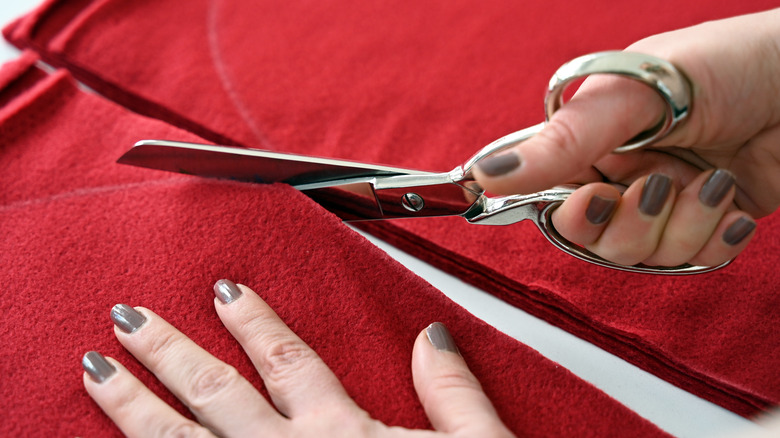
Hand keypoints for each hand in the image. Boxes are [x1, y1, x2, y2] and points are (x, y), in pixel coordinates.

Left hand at [81, 280, 514, 436]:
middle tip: (126, 316)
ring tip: (97, 371)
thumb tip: (430, 336)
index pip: (286, 361)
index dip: (253, 321)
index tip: (223, 291)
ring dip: (134, 407)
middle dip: (167, 352)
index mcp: (341, 435)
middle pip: (216, 394)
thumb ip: (452, 392)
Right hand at [473, 9, 779, 266]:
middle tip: (658, 187)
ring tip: (711, 183)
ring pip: (642, 254)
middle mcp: (621, 172)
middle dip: (629, 225)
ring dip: (681, 227)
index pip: (548, 196)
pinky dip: (715, 238)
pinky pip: (691, 259)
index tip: (595, 199)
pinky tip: (731, 202)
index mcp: (591, 139)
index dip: (567, 212)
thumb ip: (563, 140)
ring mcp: (664, 198)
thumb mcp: (634, 95)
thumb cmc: (730, 64)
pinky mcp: (705, 220)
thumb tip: (485, 174)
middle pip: (593, 238)